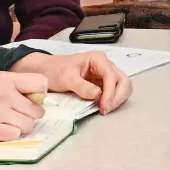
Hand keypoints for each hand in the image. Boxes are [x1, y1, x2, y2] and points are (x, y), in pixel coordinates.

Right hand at [0, 71, 46, 142]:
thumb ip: (12, 85)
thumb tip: (37, 96)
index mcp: (4, 79)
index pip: (41, 83)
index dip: (40, 93)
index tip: (32, 99)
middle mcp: (4, 95)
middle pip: (37, 110)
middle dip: (31, 115)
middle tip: (19, 116)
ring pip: (28, 125)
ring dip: (21, 127)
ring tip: (9, 124)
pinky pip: (14, 135)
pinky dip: (10, 135)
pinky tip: (0, 131)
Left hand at [13, 51, 132, 113]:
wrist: (46, 71)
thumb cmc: (54, 71)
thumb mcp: (65, 78)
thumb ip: (82, 86)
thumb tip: (98, 95)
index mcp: (97, 59)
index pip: (111, 76)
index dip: (110, 92)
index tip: (103, 106)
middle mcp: (105, 65)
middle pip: (123, 80)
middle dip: (118, 96)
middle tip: (106, 109)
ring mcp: (105, 75)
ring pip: (122, 86)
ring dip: (117, 99)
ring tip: (105, 109)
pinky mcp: (103, 84)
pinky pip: (115, 92)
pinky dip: (113, 100)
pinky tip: (103, 106)